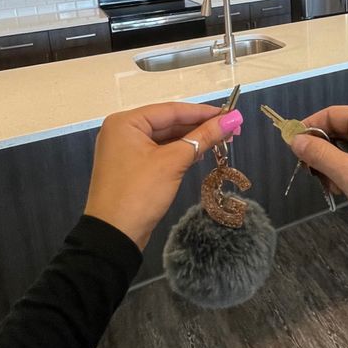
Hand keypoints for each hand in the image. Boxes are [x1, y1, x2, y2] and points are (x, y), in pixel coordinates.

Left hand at [84, 102, 242, 249]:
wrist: (114, 237)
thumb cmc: (141, 192)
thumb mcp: (174, 162)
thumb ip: (203, 137)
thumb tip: (233, 120)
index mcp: (126, 122)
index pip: (171, 110)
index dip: (203, 112)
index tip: (231, 114)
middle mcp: (123, 131)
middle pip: (168, 123)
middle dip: (199, 127)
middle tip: (231, 129)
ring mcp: (125, 150)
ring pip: (165, 138)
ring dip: (191, 140)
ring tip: (222, 140)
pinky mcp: (131, 167)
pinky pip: (159, 152)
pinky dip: (179, 152)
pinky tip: (200, 153)